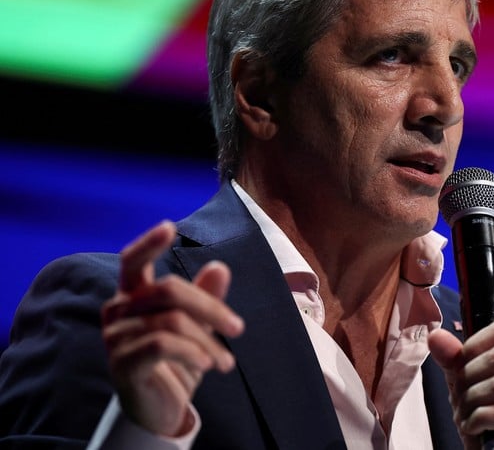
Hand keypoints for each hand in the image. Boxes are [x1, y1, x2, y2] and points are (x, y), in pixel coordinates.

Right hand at [100, 220, 244, 435]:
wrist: (161, 407)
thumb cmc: (177, 360)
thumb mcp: (197, 326)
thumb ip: (205, 296)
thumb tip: (220, 266)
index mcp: (133, 295)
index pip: (133, 261)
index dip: (149, 243)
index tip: (169, 226)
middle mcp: (118, 311)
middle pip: (168, 289)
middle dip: (211, 307)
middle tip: (238, 328)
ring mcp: (116, 337)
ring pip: (172, 321)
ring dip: (208, 341)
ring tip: (226, 362)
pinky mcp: (122, 363)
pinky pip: (162, 344)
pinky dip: (193, 352)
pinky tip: (208, 365)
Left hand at [428, 319, 493, 449]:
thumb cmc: (487, 421)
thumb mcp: (468, 384)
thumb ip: (453, 358)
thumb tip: (437, 336)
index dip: (474, 345)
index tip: (461, 366)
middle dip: (468, 380)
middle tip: (461, 400)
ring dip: (471, 402)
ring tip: (466, 416)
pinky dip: (480, 419)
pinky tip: (476, 428)